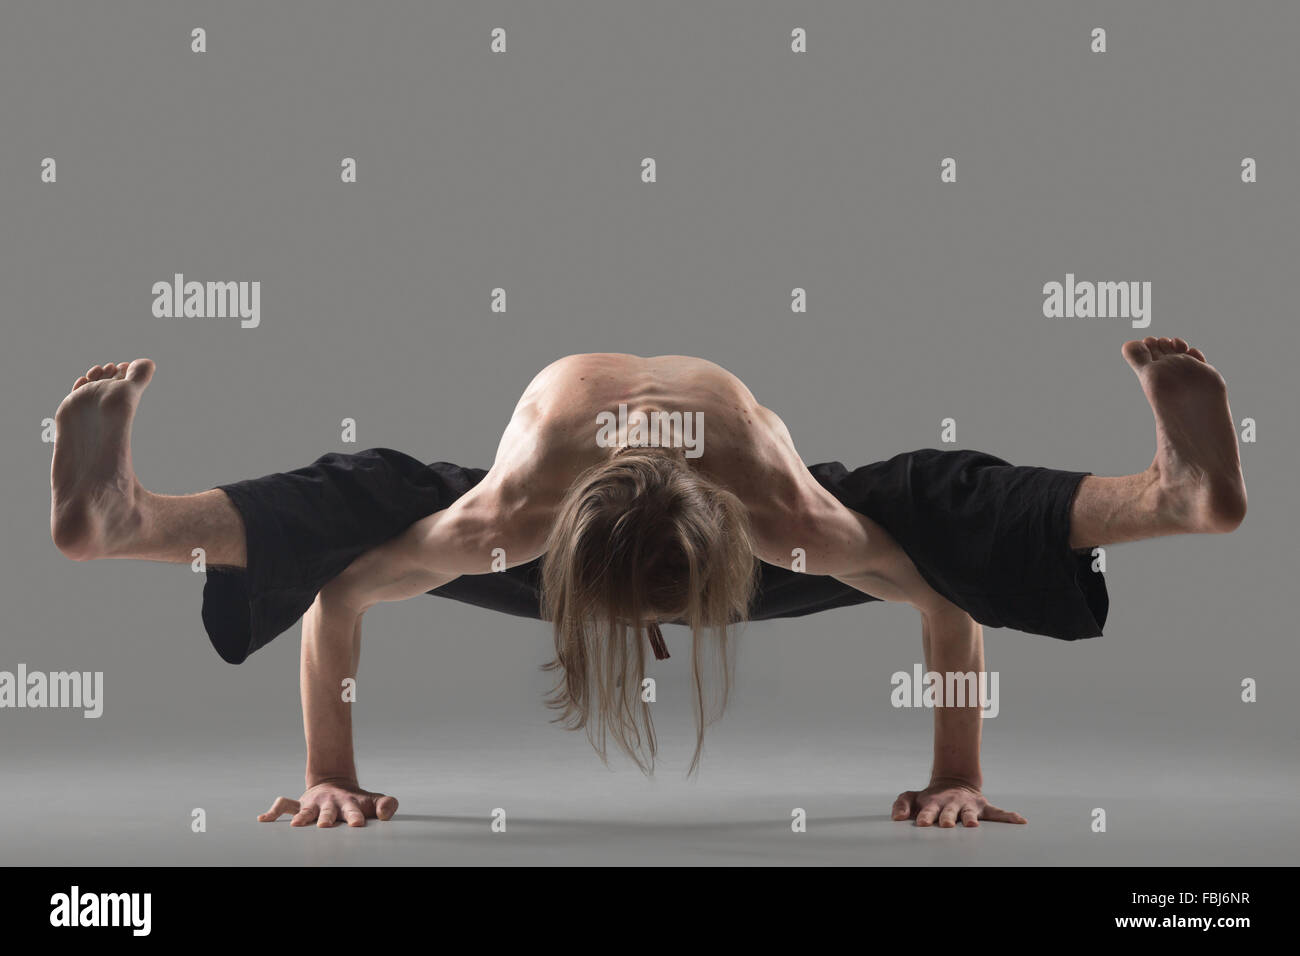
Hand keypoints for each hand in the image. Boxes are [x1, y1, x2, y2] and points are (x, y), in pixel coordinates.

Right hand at [258, 779, 398, 827]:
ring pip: (306, 810)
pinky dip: (273, 812)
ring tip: (296, 825)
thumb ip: (387, 805)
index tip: (357, 824)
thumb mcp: (374, 800)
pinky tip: (263, 819)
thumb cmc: (358, 801)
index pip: (354, 811)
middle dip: (327, 818)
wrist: (336, 783)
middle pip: (329, 812)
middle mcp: (330, 804)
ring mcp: (314, 804)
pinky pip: (284, 806)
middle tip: (325, 825)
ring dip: (301, 817)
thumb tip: (386, 814)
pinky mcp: (300, 805)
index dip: (355, 817)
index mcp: (350, 804)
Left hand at [891, 780, 1026, 827]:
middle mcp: (951, 804)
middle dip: (948, 818)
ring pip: (970, 814)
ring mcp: (968, 806)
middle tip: (946, 825)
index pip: (929, 812)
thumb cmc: (929, 797)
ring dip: (971, 819)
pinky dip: (1009, 816)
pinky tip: (1020, 821)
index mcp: (934, 803)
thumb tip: (896, 818)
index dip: (926, 817)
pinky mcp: (983, 807)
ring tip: (974, 825)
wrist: (952, 782)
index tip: (922, 823)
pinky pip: (998, 813)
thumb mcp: (911, 796)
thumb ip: (901, 804)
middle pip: (949, 813)